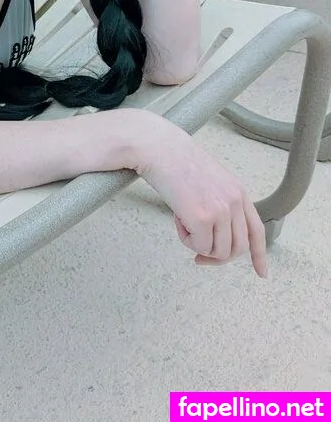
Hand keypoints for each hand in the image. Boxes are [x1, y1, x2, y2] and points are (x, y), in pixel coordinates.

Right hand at [135, 119, 268, 277]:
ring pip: (219, 252)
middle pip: (237, 248)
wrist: (160, 148)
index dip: (259, 255)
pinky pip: (199, 247)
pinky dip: (186, 241)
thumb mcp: (210, 180)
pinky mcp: (202, 218)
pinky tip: (178, 220)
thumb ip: (220, 203)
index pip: (256, 230)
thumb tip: (215, 234)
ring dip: (199, 246)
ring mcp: (220, 211)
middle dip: (217, 257)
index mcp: (238, 192)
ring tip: (184, 223)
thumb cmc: (176, 160)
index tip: (261, 273)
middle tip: (199, 254)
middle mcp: (234, 202)